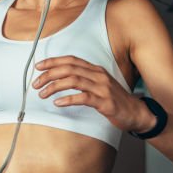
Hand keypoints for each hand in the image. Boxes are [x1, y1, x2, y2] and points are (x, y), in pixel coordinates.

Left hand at [32, 56, 153, 132]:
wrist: (136, 112)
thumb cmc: (115, 100)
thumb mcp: (99, 85)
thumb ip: (84, 79)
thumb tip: (61, 78)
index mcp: (96, 70)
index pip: (71, 60)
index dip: (53, 61)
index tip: (38, 67)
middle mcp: (98, 75)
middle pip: (69, 69)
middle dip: (49, 74)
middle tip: (36, 83)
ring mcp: (102, 88)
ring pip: (73, 81)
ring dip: (55, 86)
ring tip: (43, 94)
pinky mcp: (105, 102)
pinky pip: (83, 98)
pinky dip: (68, 99)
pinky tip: (58, 103)